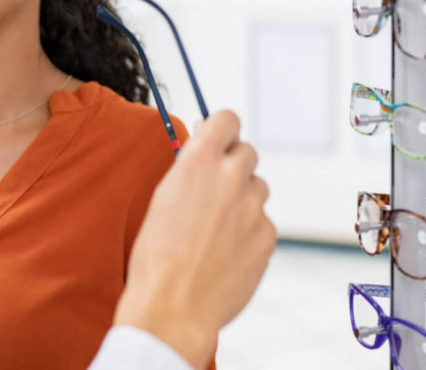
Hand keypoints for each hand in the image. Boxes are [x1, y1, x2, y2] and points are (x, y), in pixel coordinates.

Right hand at [114, 110, 274, 368]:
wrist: (173, 305)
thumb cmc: (157, 257)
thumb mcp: (163, 197)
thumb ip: (190, 169)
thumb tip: (205, 152)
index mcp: (199, 161)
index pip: (227, 119)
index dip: (222, 130)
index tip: (219, 141)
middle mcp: (231, 177)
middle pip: (247, 152)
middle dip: (233, 166)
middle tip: (215, 191)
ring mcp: (254, 206)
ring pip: (257, 188)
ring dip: (243, 200)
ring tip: (216, 229)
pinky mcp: (268, 235)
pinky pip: (262, 222)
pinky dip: (249, 232)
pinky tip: (225, 251)